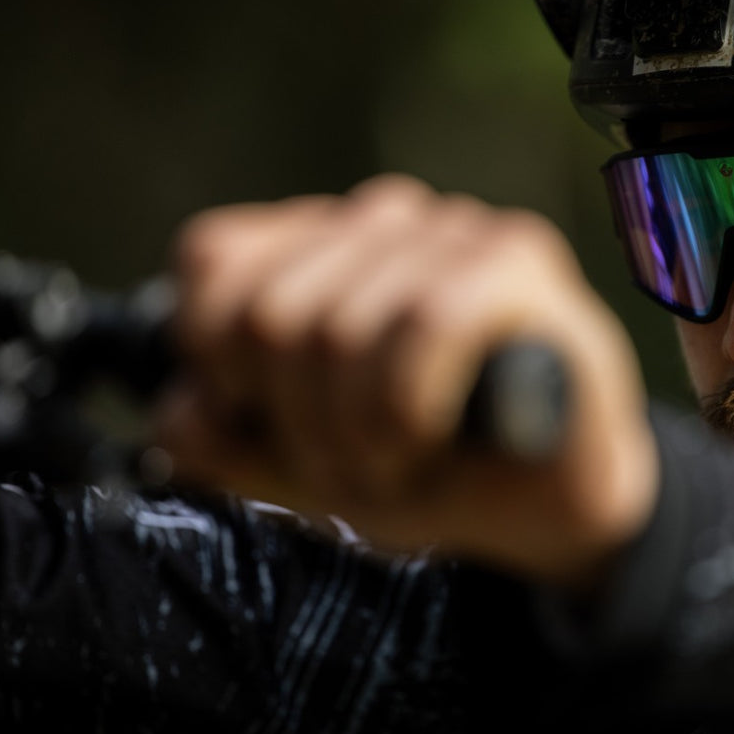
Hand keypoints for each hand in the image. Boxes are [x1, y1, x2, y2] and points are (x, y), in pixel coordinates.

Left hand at [155, 175, 658, 589]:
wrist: (555, 512)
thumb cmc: (435, 471)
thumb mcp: (306, 468)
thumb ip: (230, 439)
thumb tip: (179, 412)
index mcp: (323, 248)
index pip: (212, 260)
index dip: (218, 363)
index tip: (271, 424)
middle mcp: (385, 221)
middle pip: (269, 313)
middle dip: (299, 427)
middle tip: (352, 469)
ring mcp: (454, 231)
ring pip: (339, 327)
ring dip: (356, 438)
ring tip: (396, 466)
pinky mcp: (518, 260)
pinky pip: (423, 325)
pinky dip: (410, 412)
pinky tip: (431, 445)